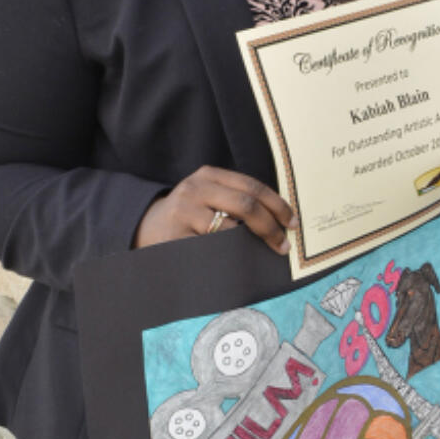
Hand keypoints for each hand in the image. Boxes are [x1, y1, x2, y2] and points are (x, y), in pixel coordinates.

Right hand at [132, 165, 296, 255]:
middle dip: (270, 227)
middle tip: (283, 245)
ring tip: (263, 254)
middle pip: (246, 205)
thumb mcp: (209, 196)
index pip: (252, 187)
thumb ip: (237, 200)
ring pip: (230, 229)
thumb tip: (281, 219)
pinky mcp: (177, 236)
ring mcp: (184, 212)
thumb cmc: (189, 214)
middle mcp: (196, 189)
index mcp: (209, 175)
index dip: (277, 205)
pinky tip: (238, 263)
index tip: (292, 222)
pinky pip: (213, 249)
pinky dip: (230, 257)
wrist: (146, 227)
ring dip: (251, 245)